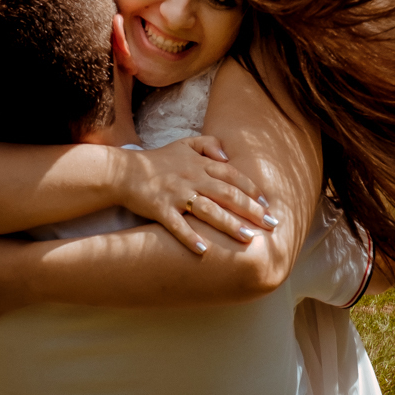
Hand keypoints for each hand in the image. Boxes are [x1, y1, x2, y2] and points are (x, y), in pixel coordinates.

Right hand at [118, 136, 278, 253]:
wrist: (123, 171)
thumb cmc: (156, 160)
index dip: (251, 190)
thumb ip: (208, 144)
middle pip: (227, 195)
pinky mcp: (160, 208)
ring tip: (248, 238)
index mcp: (199, 164)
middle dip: (251, 210)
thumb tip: (229, 156)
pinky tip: (204, 251)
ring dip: (229, 224)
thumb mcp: (184, 144)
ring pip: (208, 210)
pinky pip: (177, 225)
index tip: (267, 204)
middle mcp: (192, 179)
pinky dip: (190, 238)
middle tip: (271, 225)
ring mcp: (176, 194)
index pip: (232, 176)